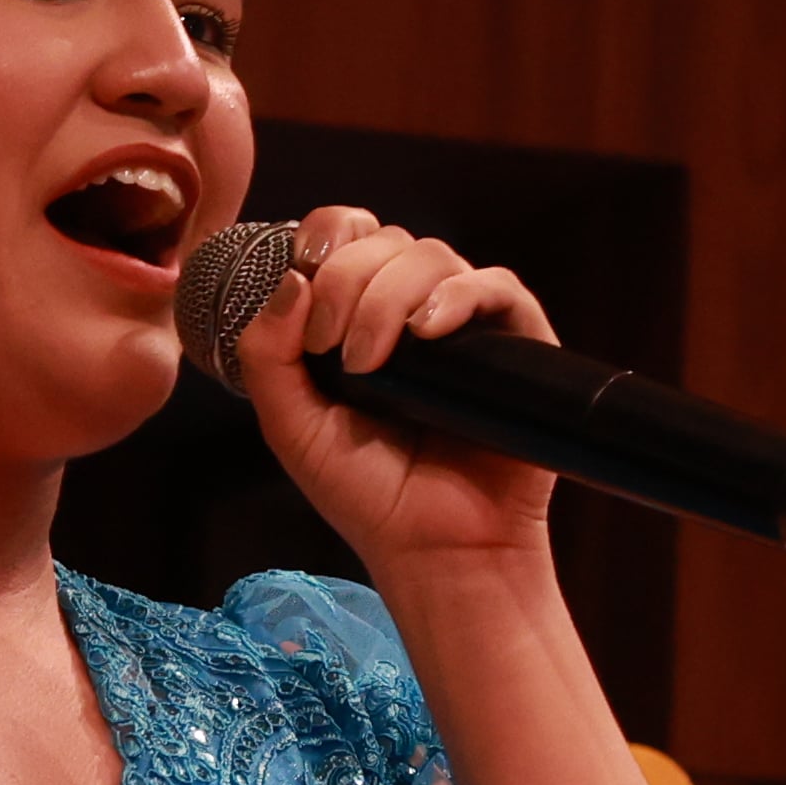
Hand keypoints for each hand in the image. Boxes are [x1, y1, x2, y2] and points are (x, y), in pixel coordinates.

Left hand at [223, 206, 561, 577]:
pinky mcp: (518, 343)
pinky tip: (428, 331)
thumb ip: (267, 355)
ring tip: (370, 364)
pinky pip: (496, 287)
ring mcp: (466, 324)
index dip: (326, 235)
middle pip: (384, 239)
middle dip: (346, 279)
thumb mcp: (291, 426)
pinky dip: (458, 296)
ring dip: (388, 296)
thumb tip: (291, 277)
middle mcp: (413, 309)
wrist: (436, 549)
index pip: (348, 234)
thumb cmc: (367, 494)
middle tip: (330, 347)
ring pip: (432, 255)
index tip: (304, 272)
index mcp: (359, 315)